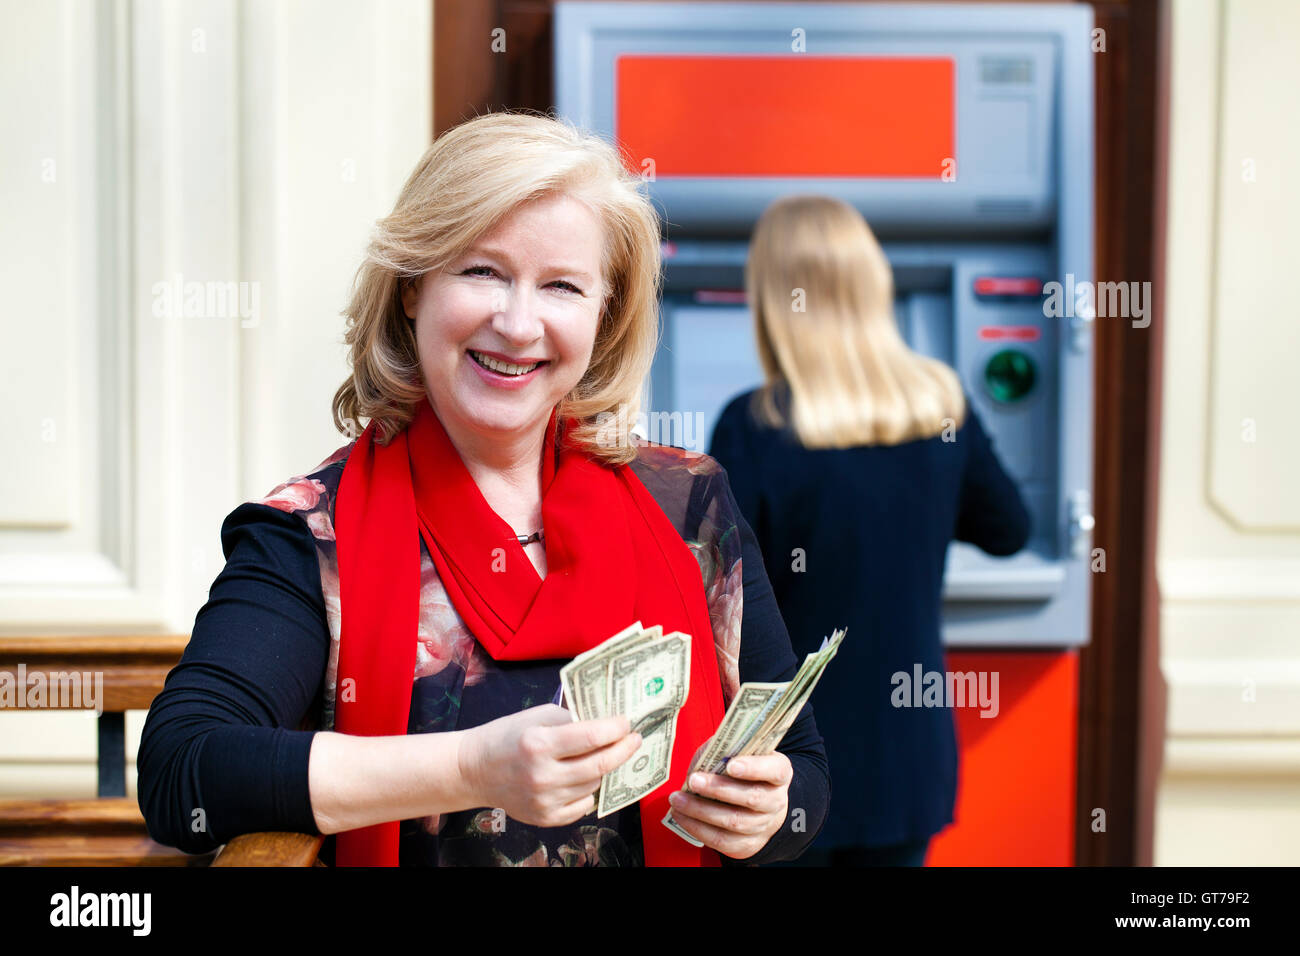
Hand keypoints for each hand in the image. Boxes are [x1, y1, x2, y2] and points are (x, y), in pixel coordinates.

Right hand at [457, 704, 641, 827]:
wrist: (474, 771)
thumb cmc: (506, 737)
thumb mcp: (536, 716)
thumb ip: (570, 718)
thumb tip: (605, 721)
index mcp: (539, 744)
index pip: (591, 737)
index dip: (616, 728)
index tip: (627, 722)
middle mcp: (542, 776)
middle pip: (600, 766)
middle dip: (623, 750)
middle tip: (634, 739)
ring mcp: (544, 801)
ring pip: (594, 785)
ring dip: (604, 769)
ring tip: (604, 755)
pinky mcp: (545, 818)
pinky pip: (583, 805)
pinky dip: (589, 791)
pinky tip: (583, 778)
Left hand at [667, 747, 792, 859]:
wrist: (759, 806)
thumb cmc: (744, 774)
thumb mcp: (740, 754)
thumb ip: (724, 751)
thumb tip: (703, 757)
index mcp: (779, 773)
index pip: (774, 770)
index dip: (754, 768)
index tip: (731, 764)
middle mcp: (775, 800)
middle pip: (752, 798)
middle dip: (719, 789)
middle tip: (694, 780)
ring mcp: (763, 825)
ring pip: (734, 822)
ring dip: (701, 811)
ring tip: (679, 799)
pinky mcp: (747, 844)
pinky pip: (722, 840)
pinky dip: (698, 828)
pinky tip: (682, 816)